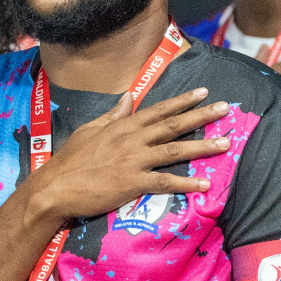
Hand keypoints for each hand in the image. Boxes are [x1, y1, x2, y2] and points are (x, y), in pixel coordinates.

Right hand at [24, 88, 232, 223]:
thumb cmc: (70, 160)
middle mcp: (133, 139)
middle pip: (173, 125)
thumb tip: (127, 97)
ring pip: (175, 150)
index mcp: (123, 126)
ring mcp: (134, 160)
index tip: (204, 92)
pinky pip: (166, 182)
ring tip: (225, 143)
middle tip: (226, 108)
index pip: (159, 110)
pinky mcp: (133, 183)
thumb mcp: (90, 130)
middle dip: (201, 115)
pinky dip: (187, 183)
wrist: (54, 188)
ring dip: (203, 146)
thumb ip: (113, 114)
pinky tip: (205, 185)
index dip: (183, 101)